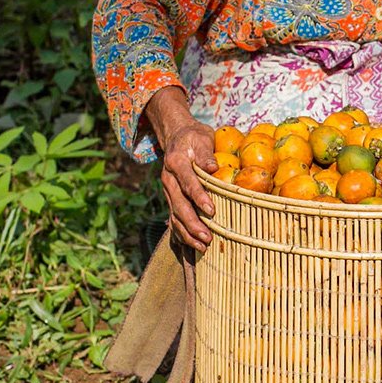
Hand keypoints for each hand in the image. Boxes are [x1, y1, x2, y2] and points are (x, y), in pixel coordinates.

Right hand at [145, 87, 217, 250]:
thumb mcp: (201, 138)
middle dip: (192, 223)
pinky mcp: (171, 198)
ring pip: (174, 215)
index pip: (188, 183)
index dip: (199, 197)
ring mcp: (168, 190)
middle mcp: (168, 179)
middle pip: (178, 204)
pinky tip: (193, 246)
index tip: (211, 210)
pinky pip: (174, 218)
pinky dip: (182, 233)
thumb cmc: (193, 137)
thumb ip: (206, 153)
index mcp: (176, 163)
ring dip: (187, 233)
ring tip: (202, 246)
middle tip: (207, 238)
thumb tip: (213, 168)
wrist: (176, 136)